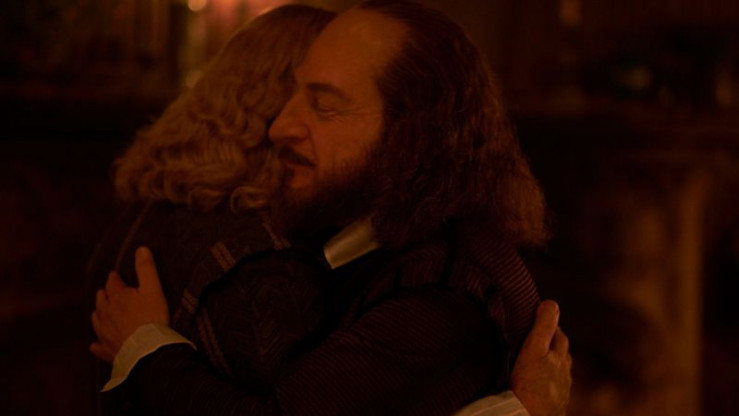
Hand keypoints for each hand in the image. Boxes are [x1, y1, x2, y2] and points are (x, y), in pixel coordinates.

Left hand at [90, 246, 169, 362]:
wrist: (147, 349)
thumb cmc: (152, 317)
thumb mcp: (153, 289)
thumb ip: (146, 269)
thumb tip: (141, 248)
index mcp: (117, 297)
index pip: (113, 283)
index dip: (115, 278)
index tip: (116, 275)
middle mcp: (106, 313)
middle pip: (101, 300)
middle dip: (104, 294)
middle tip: (107, 292)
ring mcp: (104, 332)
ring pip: (97, 320)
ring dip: (98, 314)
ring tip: (101, 311)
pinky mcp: (106, 349)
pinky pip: (97, 345)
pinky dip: (96, 343)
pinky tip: (95, 344)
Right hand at [511, 300, 571, 415]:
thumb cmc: (531, 386)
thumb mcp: (534, 350)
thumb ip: (543, 327)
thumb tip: (551, 302)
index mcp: (559, 358)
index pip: (559, 336)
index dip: (550, 326)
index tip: (541, 318)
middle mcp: (563, 374)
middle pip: (562, 354)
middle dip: (553, 343)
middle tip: (539, 336)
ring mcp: (560, 391)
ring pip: (559, 373)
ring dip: (552, 364)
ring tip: (539, 361)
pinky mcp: (553, 406)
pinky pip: (553, 390)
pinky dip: (547, 383)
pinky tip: (538, 386)